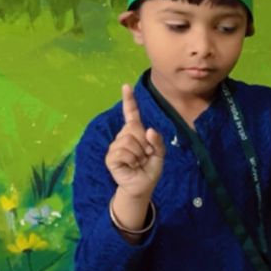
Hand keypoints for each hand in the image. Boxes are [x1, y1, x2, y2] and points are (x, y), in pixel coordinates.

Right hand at [104, 83, 164, 199]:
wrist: (143, 185)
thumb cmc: (150, 167)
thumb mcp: (160, 153)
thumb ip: (157, 140)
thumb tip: (148, 130)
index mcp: (136, 131)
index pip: (131, 113)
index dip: (128, 100)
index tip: (126, 86)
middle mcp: (123, 136)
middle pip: (134, 128)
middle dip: (145, 143)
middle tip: (146, 155)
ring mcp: (116, 146)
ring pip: (129, 141)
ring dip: (139, 153)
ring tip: (139, 161)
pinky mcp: (110, 158)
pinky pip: (122, 152)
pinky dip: (132, 160)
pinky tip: (131, 165)